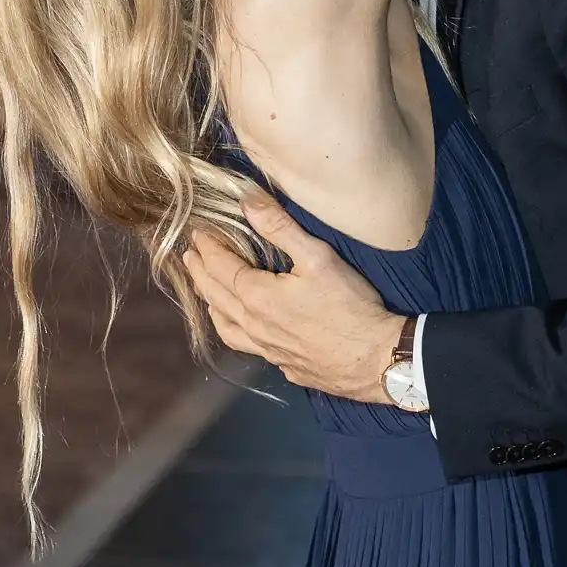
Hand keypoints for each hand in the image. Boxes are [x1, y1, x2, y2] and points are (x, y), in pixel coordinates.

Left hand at [182, 192, 403, 405]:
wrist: (377, 360)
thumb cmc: (350, 306)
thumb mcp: (318, 257)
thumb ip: (280, 228)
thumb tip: (246, 201)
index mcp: (257, 297)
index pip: (220, 268)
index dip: (206, 249)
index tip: (196, 234)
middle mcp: (254, 326)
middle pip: (215, 296)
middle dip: (199, 273)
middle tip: (188, 256)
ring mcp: (268, 350)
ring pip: (226, 327)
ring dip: (211, 304)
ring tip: (206, 292)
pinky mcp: (284, 365)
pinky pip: (247, 346)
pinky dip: (234, 330)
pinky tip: (244, 328)